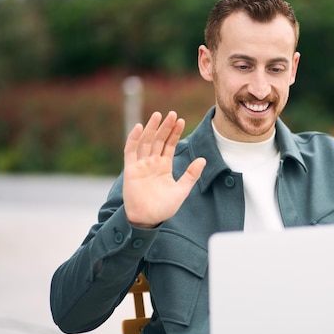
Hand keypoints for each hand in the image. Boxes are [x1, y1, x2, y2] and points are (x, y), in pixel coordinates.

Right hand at [123, 111, 205, 227]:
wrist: (148, 219)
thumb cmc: (164, 208)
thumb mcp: (181, 190)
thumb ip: (191, 174)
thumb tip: (203, 159)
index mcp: (164, 167)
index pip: (169, 145)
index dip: (174, 133)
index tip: (180, 120)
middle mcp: (152, 163)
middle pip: (158, 140)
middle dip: (165, 127)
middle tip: (171, 113)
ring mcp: (140, 165)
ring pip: (146, 142)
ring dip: (151, 129)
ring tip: (158, 115)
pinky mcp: (130, 170)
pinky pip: (131, 151)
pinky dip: (134, 139)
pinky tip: (140, 127)